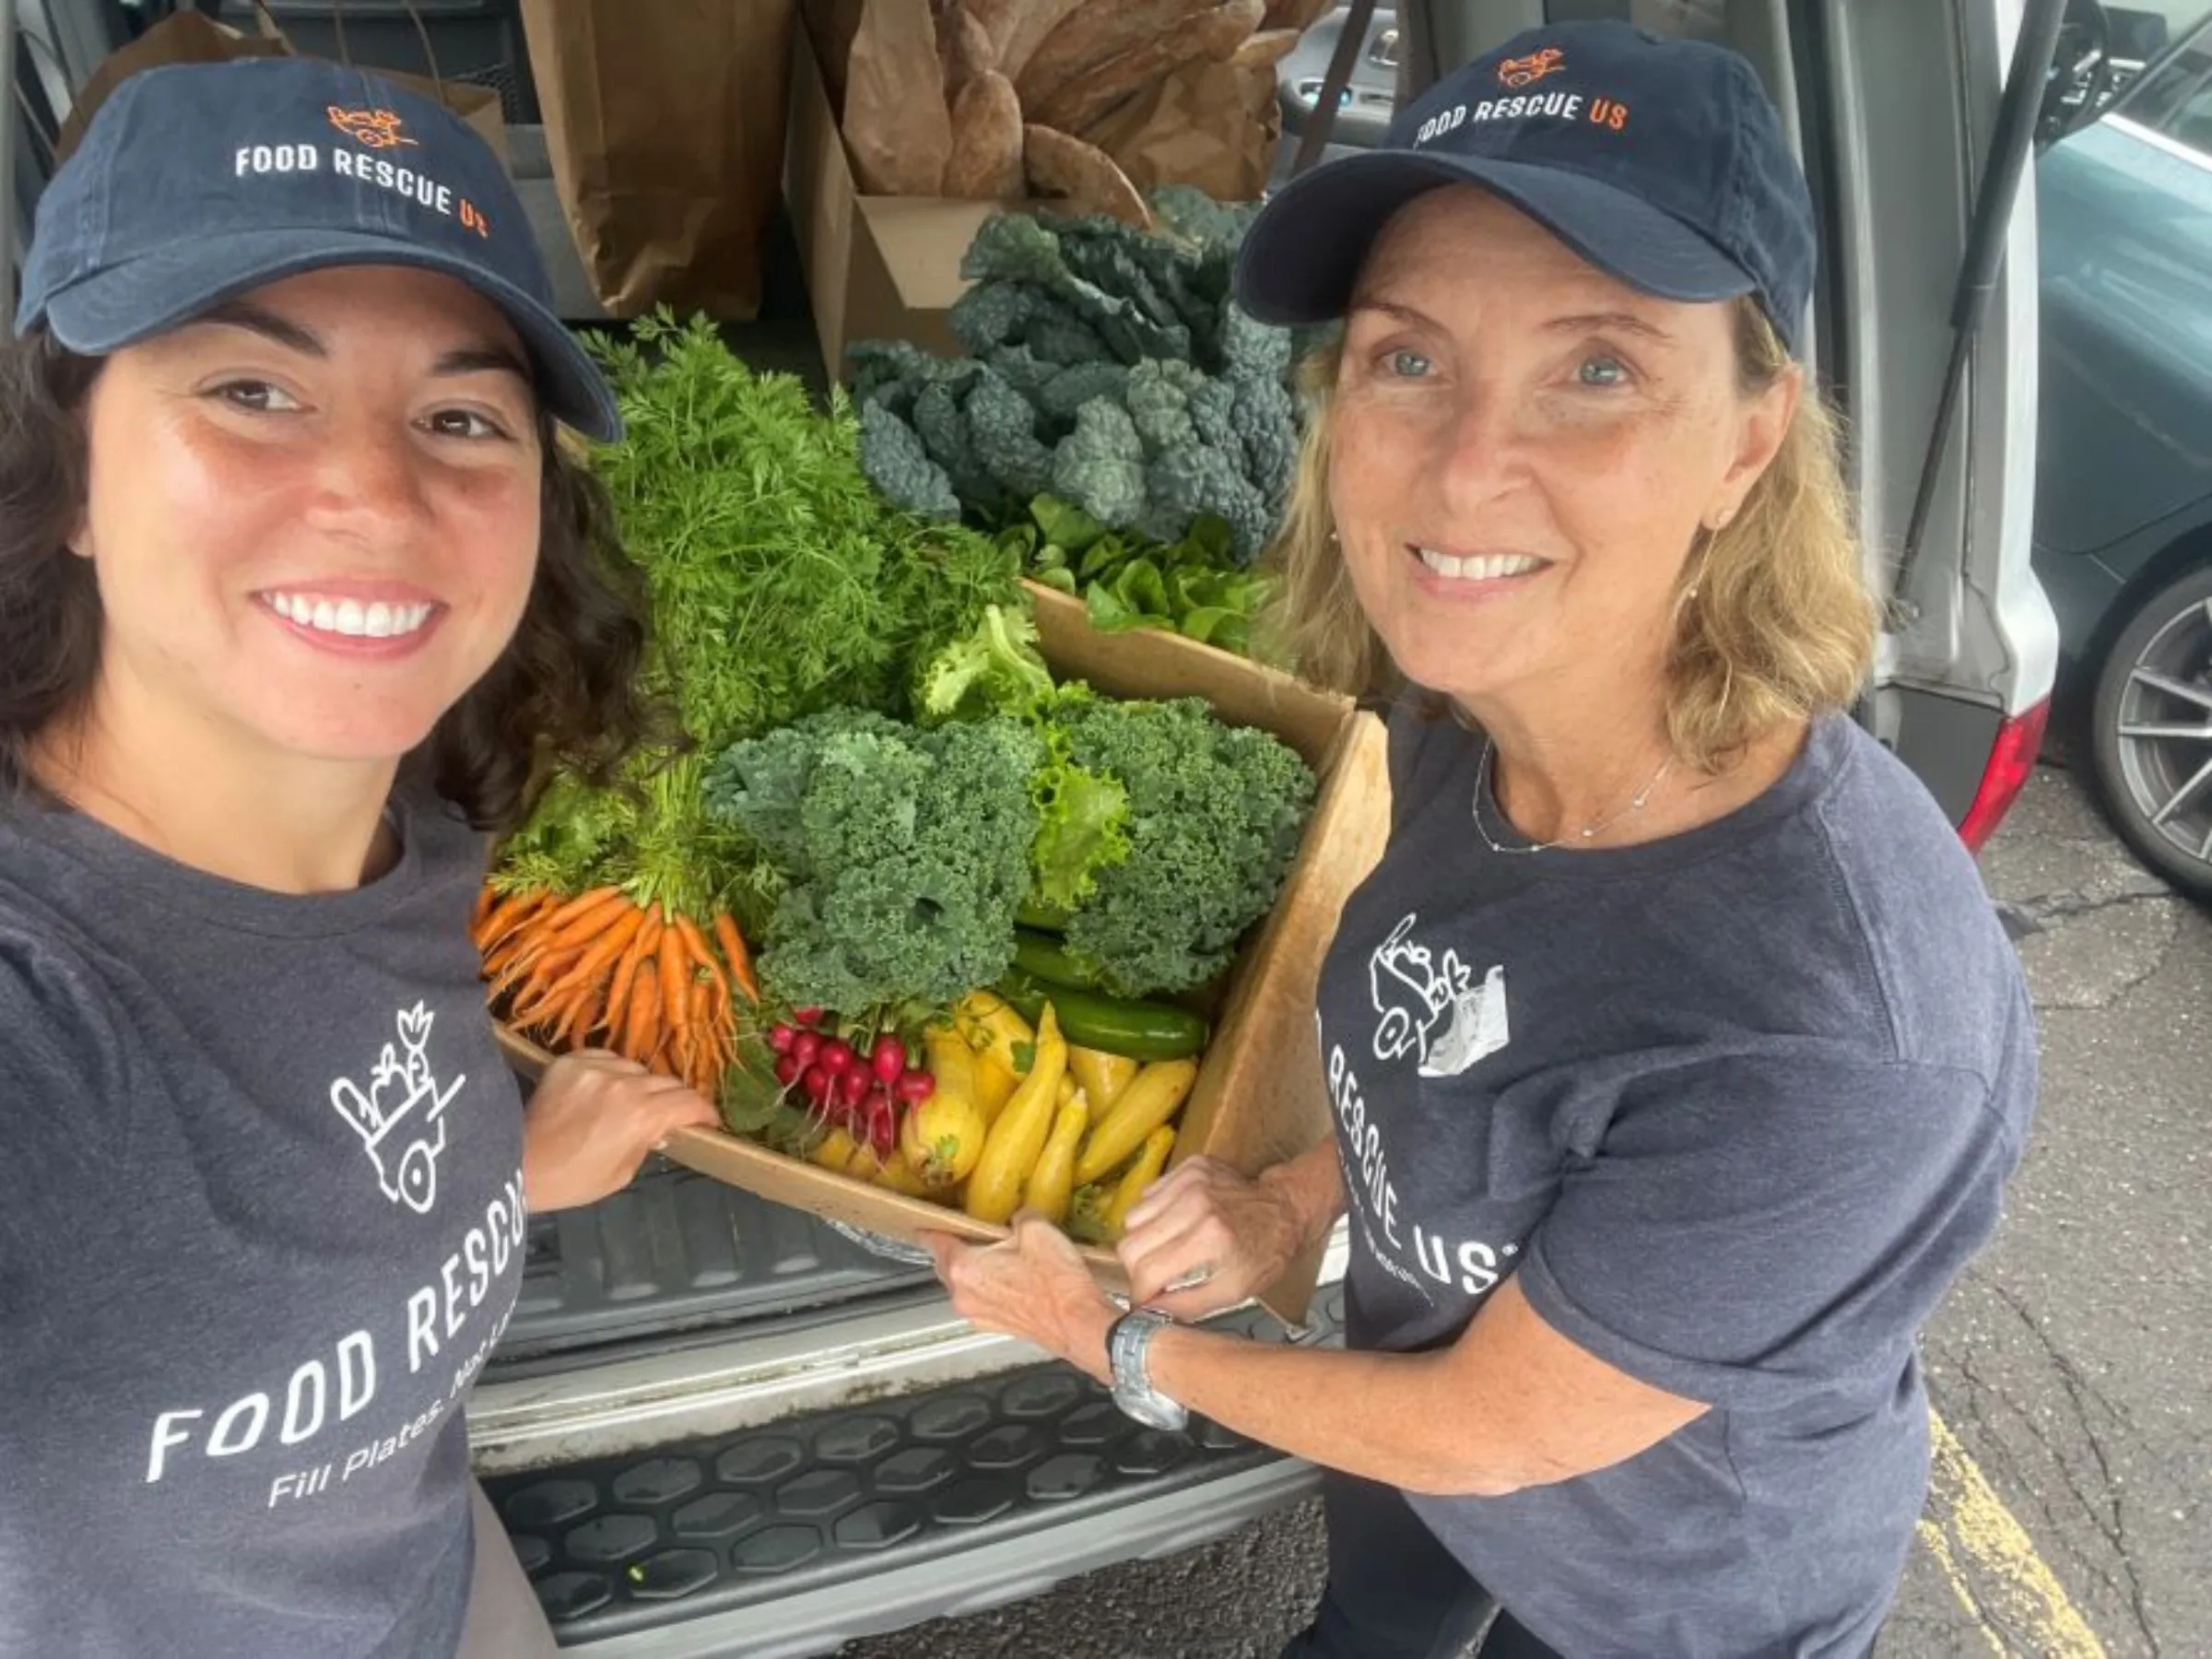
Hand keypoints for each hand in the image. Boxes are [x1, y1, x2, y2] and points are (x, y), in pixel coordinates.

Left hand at [521, 1051, 718, 1213]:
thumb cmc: (571, 1181)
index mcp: (641, 1116)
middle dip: (676, 1100)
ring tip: (629, 1102)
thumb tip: (660, 1128)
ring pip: (637, 1068)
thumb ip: (647, 1144)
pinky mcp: (570, 1061)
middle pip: (667, 1082)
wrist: (515, 1164)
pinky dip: (611, 1073)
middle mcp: (623, 1084)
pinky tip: (603, 1089)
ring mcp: (595, 1068)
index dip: (704, 1112)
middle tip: (671, 1115)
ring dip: (641, 1085)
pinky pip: (605, 1058)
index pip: (689, 1102)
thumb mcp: (622, 1174)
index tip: (708, 1121)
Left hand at [924, 1214, 1119, 1384]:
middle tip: (972, 1232)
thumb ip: (1020, 1216)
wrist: (1079, 1324)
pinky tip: (1014, 1277)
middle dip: (956, 1248)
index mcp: (964, 1268)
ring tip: (1000, 1254)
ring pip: (964, 1285)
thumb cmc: (1056, 1283)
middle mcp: (964, 1295)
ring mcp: (978, 1315)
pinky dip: (990, 1288)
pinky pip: (982, 1300)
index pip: (935, 1242)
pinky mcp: (996, 1326)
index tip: (925, 1223)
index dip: (930, 1228)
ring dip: (975, 1269)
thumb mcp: (1038, 1231)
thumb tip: (1019, 1216)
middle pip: (946, 1265)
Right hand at [1116, 1156, 1310, 1320]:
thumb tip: (1146, 1311)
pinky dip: (1153, 1214)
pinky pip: (1148, 1195)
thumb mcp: (1233, 1292)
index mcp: (1209, 1240)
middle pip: (1129, 1244)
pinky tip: (1175, 1223)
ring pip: (1132, 1218)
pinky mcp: (1188, 1167)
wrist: (1286, 1208)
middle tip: (1153, 1276)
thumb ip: (1186, 1305)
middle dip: (1136, 1268)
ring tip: (1166, 1247)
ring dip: (1143, 1239)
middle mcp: (1194, 1205)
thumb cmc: (1264, 1253)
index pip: (1146, 1271)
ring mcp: (1190, 1181)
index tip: (1146, 1298)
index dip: (1140, 1292)